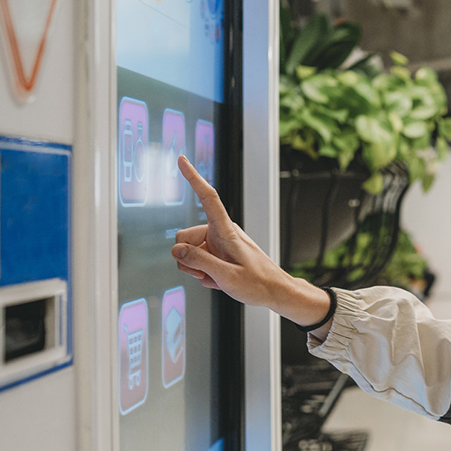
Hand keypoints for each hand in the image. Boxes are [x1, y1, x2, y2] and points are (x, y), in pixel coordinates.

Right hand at [170, 156, 330, 328]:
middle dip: (188, 259)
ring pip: (187, 252)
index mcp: (226, 231)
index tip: (182, 159)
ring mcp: (217, 243)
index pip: (208, 198)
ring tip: (218, 277)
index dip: (194, 178)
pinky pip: (195, 261)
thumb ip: (199, 261)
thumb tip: (176, 249)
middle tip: (209, 274)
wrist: (274, 291)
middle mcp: (220, 232)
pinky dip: (202, 273)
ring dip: (196, 268)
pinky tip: (219, 278)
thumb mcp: (226, 276)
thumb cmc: (257, 283)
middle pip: (183, 238)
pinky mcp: (216, 253)